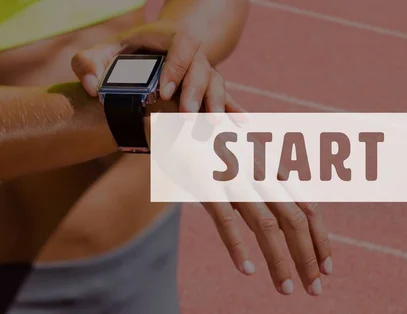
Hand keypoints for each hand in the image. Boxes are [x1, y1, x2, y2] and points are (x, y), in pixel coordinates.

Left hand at [71, 20, 243, 113]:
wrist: (157, 50)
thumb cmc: (127, 53)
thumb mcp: (104, 52)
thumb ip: (88, 64)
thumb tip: (92, 88)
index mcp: (171, 39)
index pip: (180, 48)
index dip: (176, 68)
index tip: (165, 91)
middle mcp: (194, 54)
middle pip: (202, 69)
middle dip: (196, 93)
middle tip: (187, 115)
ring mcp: (205, 70)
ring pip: (217, 83)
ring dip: (217, 103)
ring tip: (213, 123)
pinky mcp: (210, 87)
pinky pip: (226, 96)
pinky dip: (235, 109)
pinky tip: (243, 122)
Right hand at [205, 132, 331, 296]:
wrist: (176, 116)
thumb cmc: (213, 143)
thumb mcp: (246, 162)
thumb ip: (262, 185)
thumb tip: (278, 213)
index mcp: (272, 171)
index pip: (308, 208)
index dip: (321, 239)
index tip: (327, 268)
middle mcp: (261, 175)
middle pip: (295, 221)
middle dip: (308, 258)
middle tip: (315, 290)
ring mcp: (236, 179)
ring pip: (267, 224)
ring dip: (280, 260)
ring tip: (288, 290)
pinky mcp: (208, 184)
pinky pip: (226, 219)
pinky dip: (237, 245)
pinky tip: (246, 269)